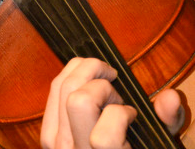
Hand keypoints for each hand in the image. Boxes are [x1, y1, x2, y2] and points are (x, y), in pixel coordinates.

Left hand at [40, 57, 183, 148]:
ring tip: (102, 83)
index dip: (121, 116)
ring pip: (61, 87)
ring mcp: (54, 142)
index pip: (102, 138)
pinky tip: (88, 83)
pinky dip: (71, 77)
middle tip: (114, 84)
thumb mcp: (152, 144)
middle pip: (77, 100)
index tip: (131, 115)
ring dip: (85, 74)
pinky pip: (53, 90)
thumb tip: (169, 96)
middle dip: (100, 82)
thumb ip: (165, 123)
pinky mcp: (46, 132)